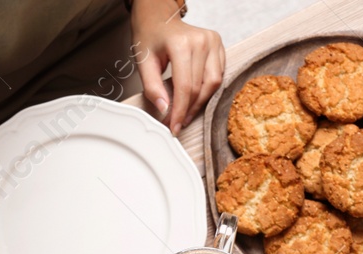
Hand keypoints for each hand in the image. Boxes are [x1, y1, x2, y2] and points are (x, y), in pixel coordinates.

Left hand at [132, 0, 225, 134]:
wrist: (159, 16)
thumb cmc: (149, 35)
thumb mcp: (143, 61)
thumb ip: (152, 87)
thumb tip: (164, 109)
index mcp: (181, 44)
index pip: (185, 87)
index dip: (179, 111)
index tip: (173, 127)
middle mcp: (201, 41)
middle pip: (199, 88)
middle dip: (187, 110)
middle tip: (176, 123)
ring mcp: (213, 42)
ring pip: (213, 84)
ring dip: (199, 103)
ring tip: (185, 114)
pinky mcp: (219, 45)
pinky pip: (218, 75)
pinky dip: (207, 90)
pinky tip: (194, 98)